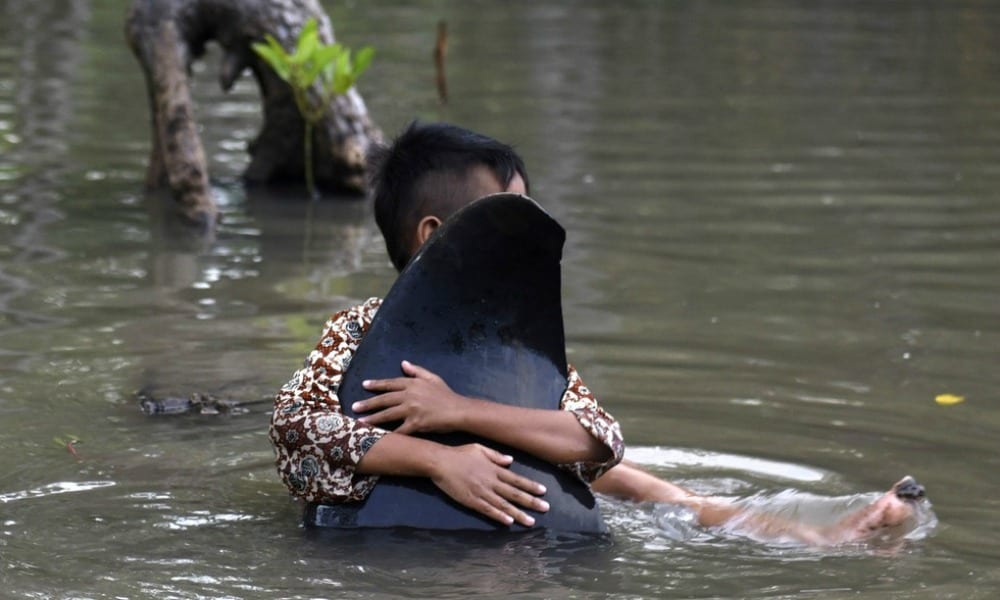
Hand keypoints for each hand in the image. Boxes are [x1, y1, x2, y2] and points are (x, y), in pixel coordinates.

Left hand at [355, 360, 473, 433]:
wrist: (458, 410)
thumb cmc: (446, 395)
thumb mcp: (432, 378)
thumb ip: (416, 371)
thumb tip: (403, 363)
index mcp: (412, 384)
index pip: (390, 383)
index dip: (376, 384)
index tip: (364, 385)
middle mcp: (409, 396)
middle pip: (384, 399)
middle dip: (368, 403)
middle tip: (354, 406)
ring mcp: (411, 410)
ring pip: (387, 415)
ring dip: (372, 418)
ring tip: (359, 422)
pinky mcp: (416, 424)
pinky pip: (399, 431)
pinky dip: (388, 434)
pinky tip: (378, 438)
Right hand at [430, 443, 549, 526]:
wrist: (440, 462)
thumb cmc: (460, 454)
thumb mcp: (480, 449)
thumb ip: (496, 456)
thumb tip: (511, 460)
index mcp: (494, 469)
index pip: (517, 479)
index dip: (531, 486)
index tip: (543, 492)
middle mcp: (491, 481)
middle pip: (514, 493)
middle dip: (531, 502)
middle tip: (545, 508)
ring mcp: (481, 492)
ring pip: (504, 505)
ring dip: (518, 513)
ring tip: (531, 521)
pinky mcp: (471, 501)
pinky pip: (488, 510)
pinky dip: (499, 516)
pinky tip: (509, 522)